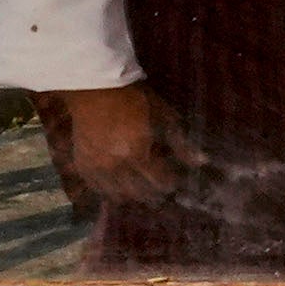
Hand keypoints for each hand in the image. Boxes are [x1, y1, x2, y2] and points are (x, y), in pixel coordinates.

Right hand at [52, 82, 178, 199]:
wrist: (96, 89)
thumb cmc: (135, 100)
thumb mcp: (164, 116)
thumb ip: (181, 143)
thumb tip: (202, 162)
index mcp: (138, 153)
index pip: (160, 181)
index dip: (170, 183)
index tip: (175, 180)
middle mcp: (116, 165)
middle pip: (139, 193)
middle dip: (153, 193)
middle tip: (160, 190)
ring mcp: (97, 167)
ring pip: (117, 195)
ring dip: (132, 196)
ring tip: (140, 191)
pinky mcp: (82, 165)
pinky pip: (97, 188)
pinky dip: (109, 191)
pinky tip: (118, 188)